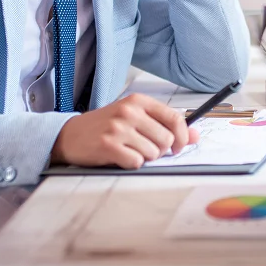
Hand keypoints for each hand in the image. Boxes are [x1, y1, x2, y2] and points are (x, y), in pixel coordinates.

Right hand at [50, 93, 199, 168]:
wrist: (69, 135)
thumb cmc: (106, 126)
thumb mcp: (135, 118)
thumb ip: (165, 125)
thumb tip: (195, 135)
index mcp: (138, 101)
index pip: (174, 118)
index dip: (182, 136)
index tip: (179, 146)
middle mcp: (129, 112)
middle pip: (166, 139)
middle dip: (160, 150)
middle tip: (146, 150)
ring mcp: (118, 128)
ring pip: (152, 153)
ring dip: (145, 158)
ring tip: (130, 151)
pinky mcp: (108, 145)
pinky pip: (136, 162)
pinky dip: (131, 164)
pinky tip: (120, 157)